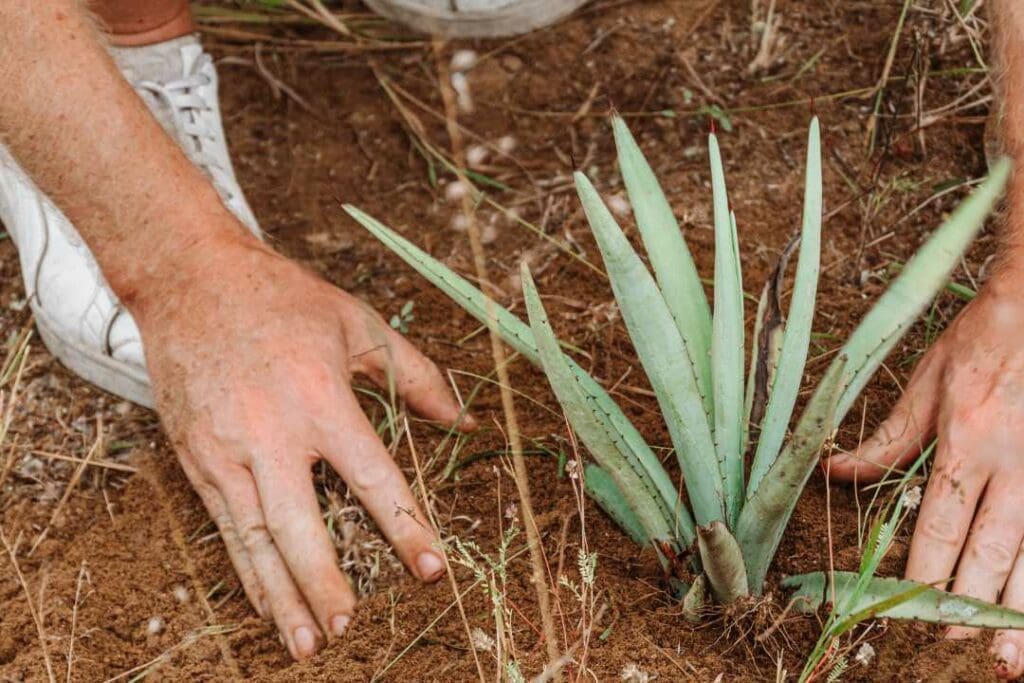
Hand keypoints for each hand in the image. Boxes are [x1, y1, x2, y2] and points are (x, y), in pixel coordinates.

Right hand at [132, 231, 473, 660]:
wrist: (189, 279)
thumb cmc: (282, 299)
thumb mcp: (357, 323)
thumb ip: (415, 374)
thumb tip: (462, 418)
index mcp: (321, 398)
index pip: (371, 477)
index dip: (405, 527)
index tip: (431, 569)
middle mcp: (270, 431)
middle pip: (300, 524)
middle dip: (324, 581)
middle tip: (348, 625)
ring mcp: (225, 449)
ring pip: (254, 538)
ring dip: (281, 595)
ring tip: (306, 643)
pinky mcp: (196, 456)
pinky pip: (223, 525)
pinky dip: (246, 569)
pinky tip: (267, 602)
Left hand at [828, 268, 1023, 678]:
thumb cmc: (985, 339)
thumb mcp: (927, 380)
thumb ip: (888, 437)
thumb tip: (836, 472)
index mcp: (965, 440)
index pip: (939, 522)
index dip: (924, 570)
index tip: (909, 608)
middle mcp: (1013, 462)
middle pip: (991, 548)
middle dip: (972, 602)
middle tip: (958, 647)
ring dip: (1022, 608)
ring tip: (1010, 657)